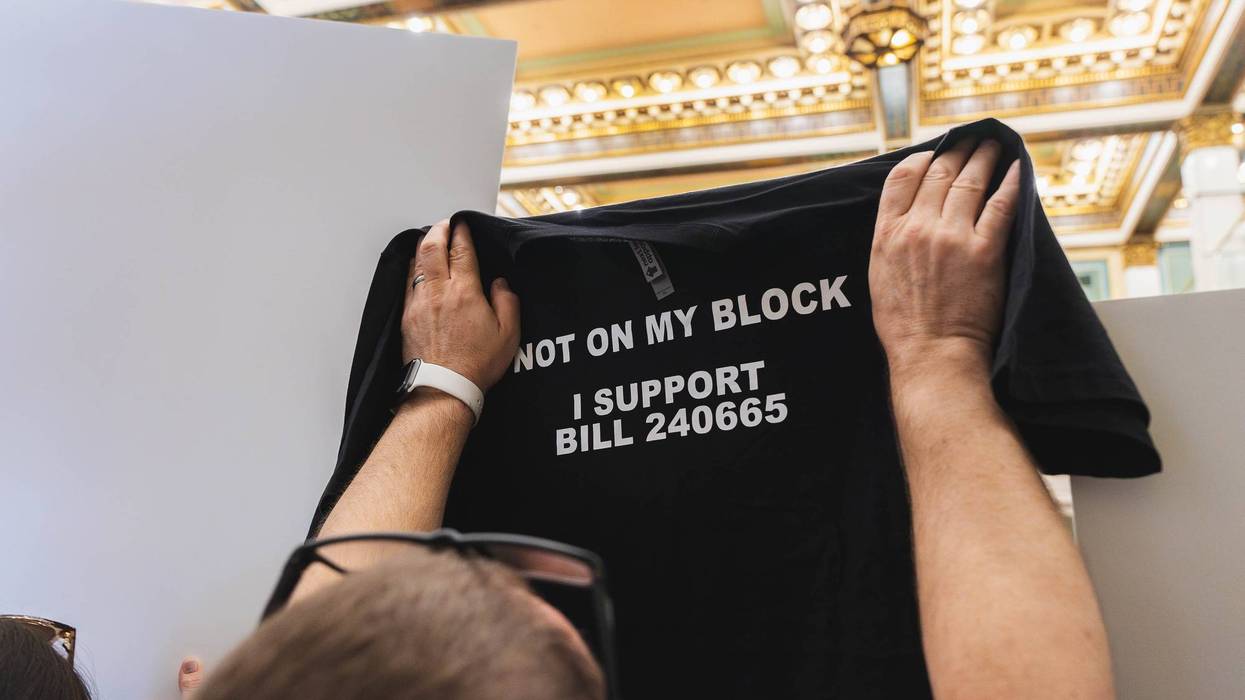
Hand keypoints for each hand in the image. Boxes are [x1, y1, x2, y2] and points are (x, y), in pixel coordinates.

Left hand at [403, 219, 519, 392]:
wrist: (443, 389)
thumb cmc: (475, 365)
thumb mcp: (508, 334)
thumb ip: (507, 302)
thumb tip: (500, 284)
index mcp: (465, 292)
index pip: (461, 250)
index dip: (462, 232)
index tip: (463, 223)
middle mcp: (438, 292)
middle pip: (432, 247)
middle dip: (439, 230)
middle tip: (445, 223)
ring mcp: (418, 303)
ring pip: (416, 262)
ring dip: (423, 245)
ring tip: (430, 238)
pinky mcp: (406, 317)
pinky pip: (406, 282)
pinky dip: (412, 267)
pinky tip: (416, 267)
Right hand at [869, 139, 1020, 377]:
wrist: (931, 354)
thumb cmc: (904, 325)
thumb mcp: (880, 275)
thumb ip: (891, 242)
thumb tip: (906, 220)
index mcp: (887, 235)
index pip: (901, 178)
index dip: (920, 160)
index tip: (932, 155)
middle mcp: (917, 229)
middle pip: (939, 174)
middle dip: (957, 152)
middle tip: (970, 141)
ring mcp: (952, 238)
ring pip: (970, 182)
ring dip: (983, 159)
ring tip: (992, 146)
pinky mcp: (985, 251)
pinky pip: (1001, 205)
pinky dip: (1011, 183)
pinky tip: (1017, 170)